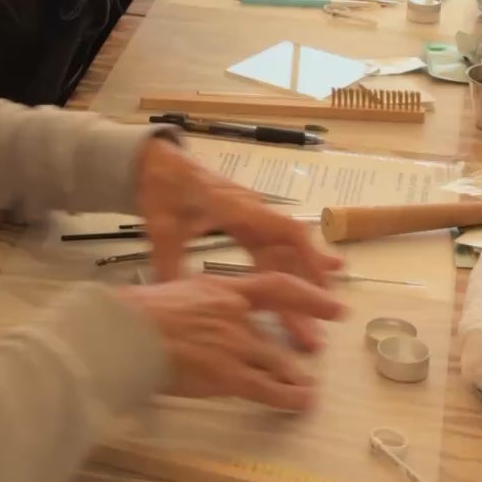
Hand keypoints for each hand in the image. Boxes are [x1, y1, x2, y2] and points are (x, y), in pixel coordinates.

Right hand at [118, 273, 343, 409]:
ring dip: (294, 378)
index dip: (307, 294)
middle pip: (278, 330)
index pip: (275, 286)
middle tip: (319, 347)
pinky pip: (266, 388)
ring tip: (307, 390)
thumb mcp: (170, 291)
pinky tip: (299, 403)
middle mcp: (234, 313)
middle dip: (302, 339)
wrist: (126, 333)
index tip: (330, 301)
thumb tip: (188, 310)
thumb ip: (193, 302)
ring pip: (277, 362)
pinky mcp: (227, 374)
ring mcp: (234, 344)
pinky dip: (287, 397)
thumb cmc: (136, 313)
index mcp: (221, 288)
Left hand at [135, 139, 340, 294]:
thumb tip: (178, 304)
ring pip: (282, 248)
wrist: (154, 160)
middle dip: (305, 285)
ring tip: (326, 300)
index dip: (308, 259)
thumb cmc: (162, 188)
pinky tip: (304, 274)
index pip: (286, 232)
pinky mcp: (242, 219)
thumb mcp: (163, 228)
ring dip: (302, 273)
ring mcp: (249, 214)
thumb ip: (170, 265)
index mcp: (239, 209)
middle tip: (319, 321)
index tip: (324, 287)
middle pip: (288, 250)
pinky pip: (271, 244)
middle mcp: (252, 211)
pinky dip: (288, 262)